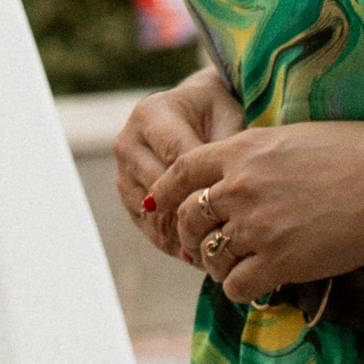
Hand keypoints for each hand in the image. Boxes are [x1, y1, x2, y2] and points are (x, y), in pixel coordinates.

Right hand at [115, 63, 241, 252]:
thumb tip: (232, 187)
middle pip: (163, 193)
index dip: (208, 189)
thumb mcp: (227, 117)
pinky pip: (150, 228)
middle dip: (198, 217)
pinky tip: (205, 251)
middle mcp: (128, 143)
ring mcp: (123, 172)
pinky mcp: (128, 196)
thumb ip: (227, 147)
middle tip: (232, 239)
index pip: (179, 162)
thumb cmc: (214, 113)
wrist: (188, 112)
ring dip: (187, 237)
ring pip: (154, 216)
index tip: (240, 211)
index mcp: (150, 116)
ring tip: (221, 251)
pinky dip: (177, 244)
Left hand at [144, 115, 363, 307]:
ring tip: (228, 266)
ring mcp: (258, 225)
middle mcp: (240, 187)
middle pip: (188, 217)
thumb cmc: (353, 152)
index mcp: (240, 150)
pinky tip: (251, 284)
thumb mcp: (289, 137)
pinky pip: (237, 285)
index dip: (165, 192)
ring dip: (214, 264)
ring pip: (209, 254)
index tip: (159, 206)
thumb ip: (252, 154)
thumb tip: (232, 171)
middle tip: (199, 244)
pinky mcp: (281, 261)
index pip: (180, 171)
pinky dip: (238, 289)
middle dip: (188, 233)